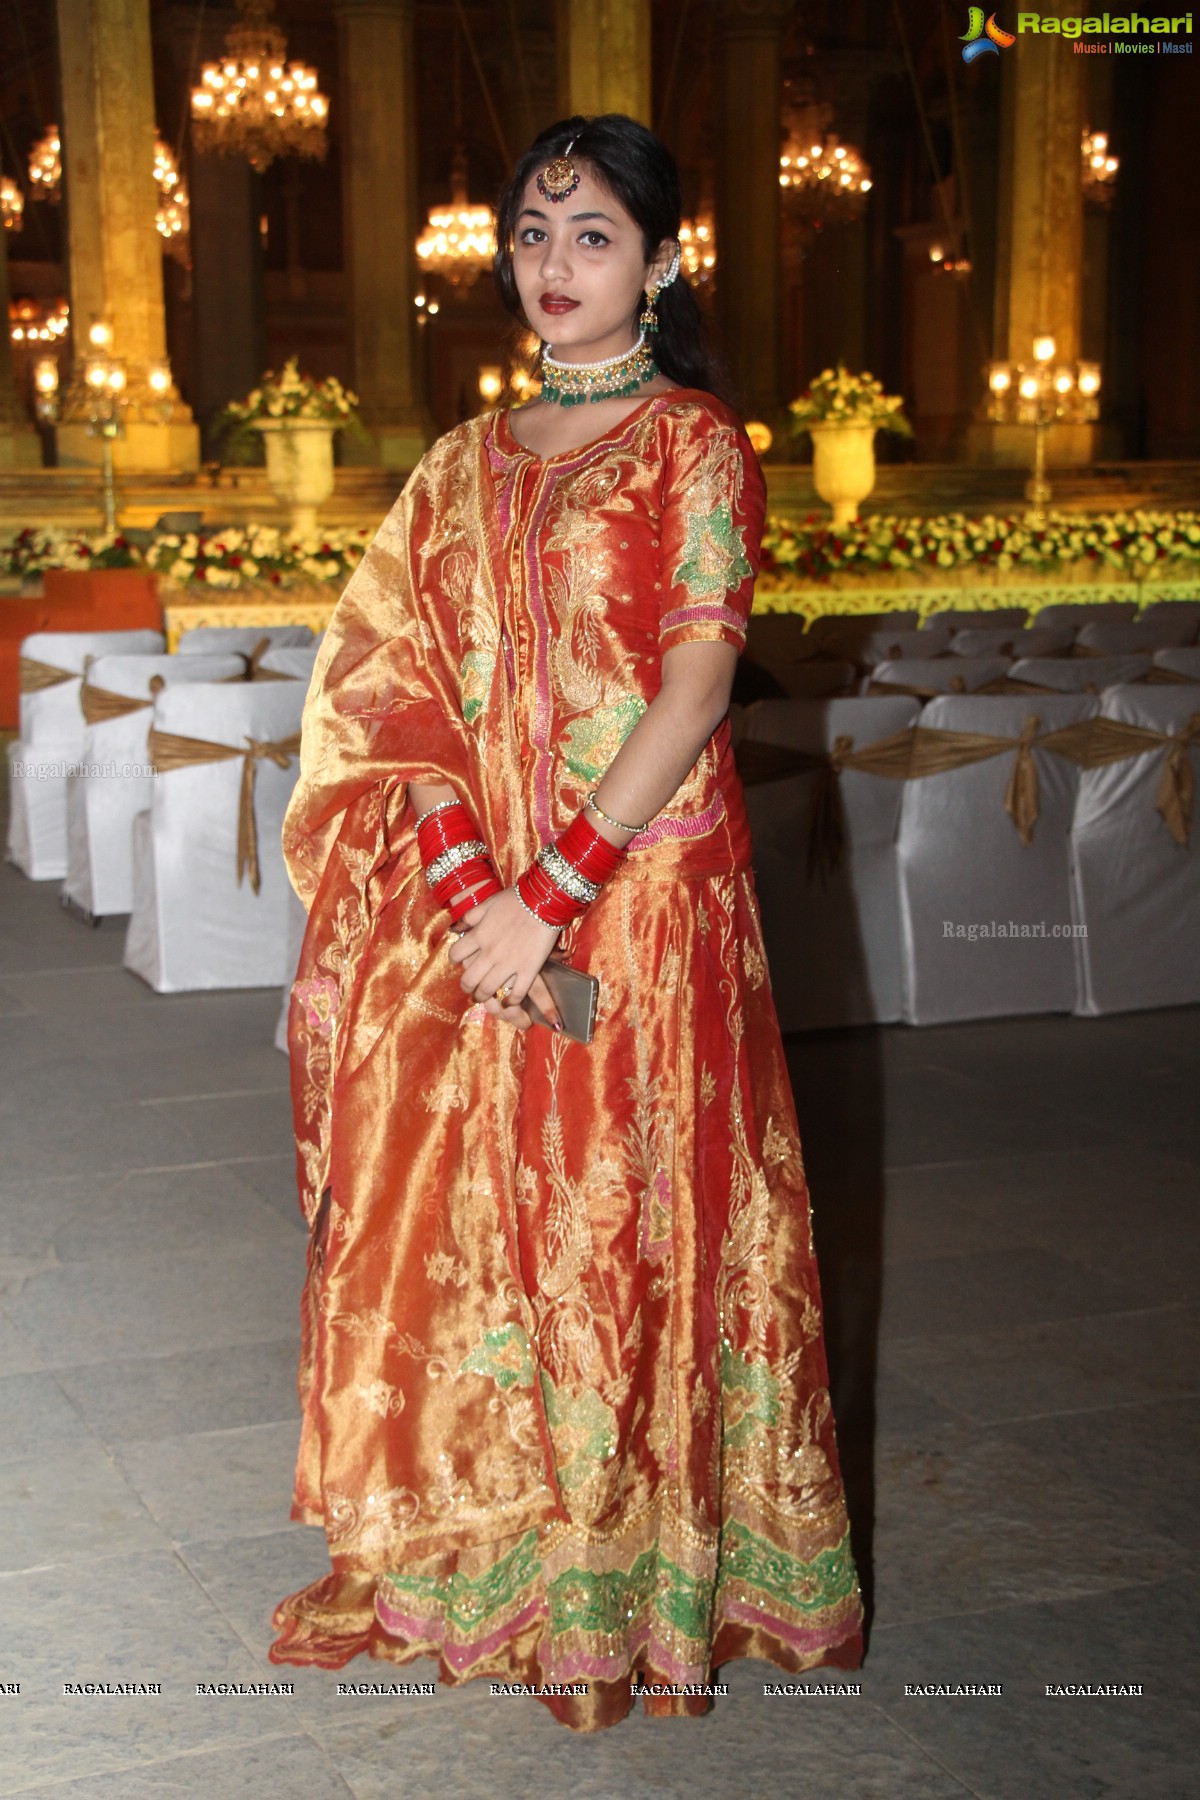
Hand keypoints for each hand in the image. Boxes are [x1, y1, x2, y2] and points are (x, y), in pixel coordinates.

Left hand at [446, 887, 564, 1030]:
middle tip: (470, 989)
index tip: (459, 963)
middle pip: (469, 979)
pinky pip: (516, 993)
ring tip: (485, 997)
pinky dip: (510, 1001)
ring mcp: (509, 963)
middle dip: (467, 987)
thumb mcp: (487, 904)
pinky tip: (509, 1001)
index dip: (454, 960)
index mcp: (478, 935)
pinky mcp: (529, 969)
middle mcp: (490, 953)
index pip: (455, 955)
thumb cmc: (515, 899)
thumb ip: (469, 918)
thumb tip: (453, 929)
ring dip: (483, 996)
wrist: (543, 901)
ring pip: (488, 989)